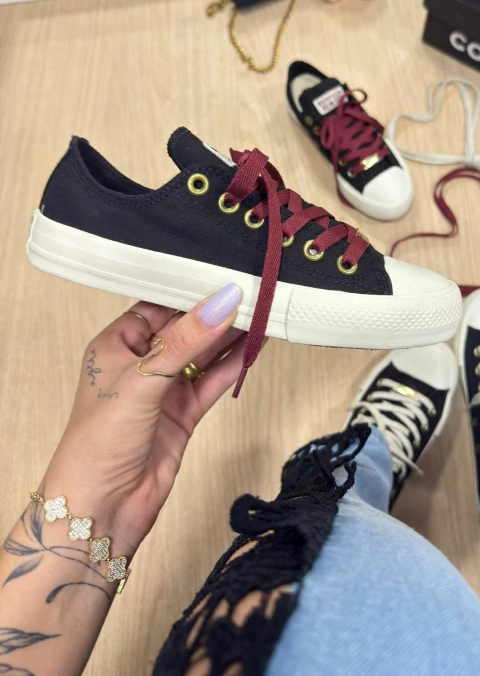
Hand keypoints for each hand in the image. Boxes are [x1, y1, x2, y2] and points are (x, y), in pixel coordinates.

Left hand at [43, 284, 246, 556]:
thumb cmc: (98, 443)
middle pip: (186, 328)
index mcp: (116, 344)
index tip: (224, 271)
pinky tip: (255, 347)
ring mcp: (163, 390)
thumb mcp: (142, 381)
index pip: (158, 305)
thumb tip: (221, 301)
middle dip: (216, 311)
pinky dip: (233, 366)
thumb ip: (186, 342)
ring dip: (231, 337)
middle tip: (254, 289)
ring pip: (203, 355)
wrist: (100, 510)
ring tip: (264, 311)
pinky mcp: (182, 414)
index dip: (190, 290)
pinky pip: (212, 382)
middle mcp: (140, 363)